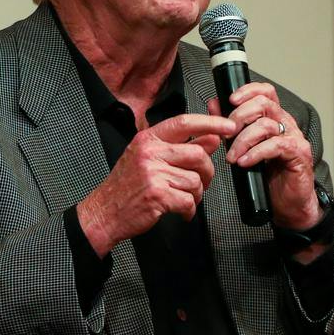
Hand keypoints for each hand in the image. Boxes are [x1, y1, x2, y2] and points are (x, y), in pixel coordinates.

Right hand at [76, 112, 233, 254]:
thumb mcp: (148, 158)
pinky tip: (180, 211)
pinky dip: (189, 210)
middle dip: (207, 171)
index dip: (211, 122)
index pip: (185, 122)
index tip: (228, 126)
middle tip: (201, 181)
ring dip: (196, 194)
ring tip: (184, 198)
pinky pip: (189, 200)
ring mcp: (153, 173)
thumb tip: (211, 138)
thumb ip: (178, 147)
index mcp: (148, 139)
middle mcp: (150, 152)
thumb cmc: (126, 186)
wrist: (105, 211)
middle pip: (198, 153)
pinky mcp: (157, 195)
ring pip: (196, 180)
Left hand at [211, 83, 320, 230]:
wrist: (288, 205)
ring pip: (266, 125)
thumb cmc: (269, 178)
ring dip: (243, 140)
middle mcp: (286, 124)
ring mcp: (294, 138)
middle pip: (264, 103)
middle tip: (226, 135)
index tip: (230, 100)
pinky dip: (255, 153)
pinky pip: (275, 145)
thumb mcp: (244, 149)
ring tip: (232, 157)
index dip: (248, 90)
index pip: (265, 92)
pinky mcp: (298, 153)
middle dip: (239, 116)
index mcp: (275, 119)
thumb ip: (231, 126)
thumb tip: (214, 105)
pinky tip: (245, 162)